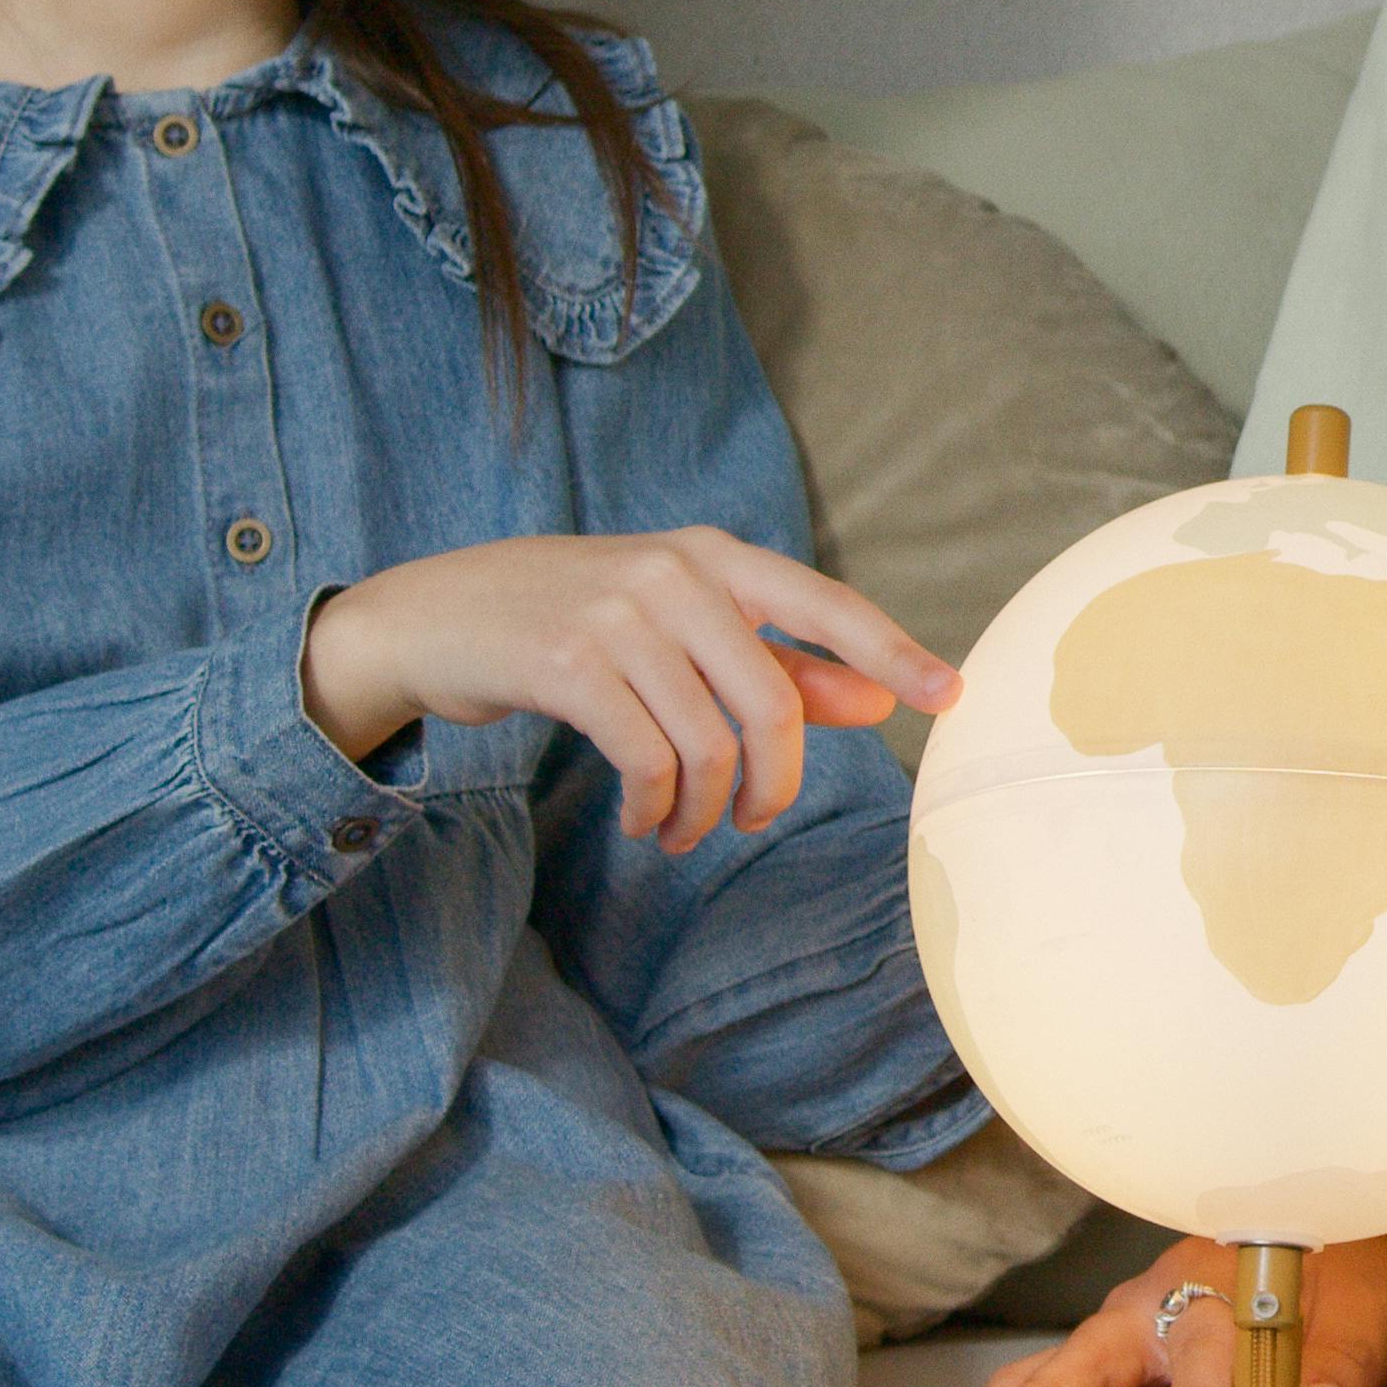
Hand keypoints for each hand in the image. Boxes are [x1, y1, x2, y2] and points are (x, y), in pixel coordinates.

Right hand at [304, 527, 957, 852]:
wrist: (436, 616)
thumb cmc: (574, 624)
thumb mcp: (678, 629)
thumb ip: (778, 665)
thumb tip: (878, 702)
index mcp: (714, 557)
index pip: (826, 604)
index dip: (894, 650)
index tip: (951, 696)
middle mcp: (675, 574)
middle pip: (772, 704)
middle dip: (774, 785)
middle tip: (750, 820)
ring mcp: (620, 616)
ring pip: (710, 743)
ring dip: (704, 810)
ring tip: (679, 828)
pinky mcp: (568, 665)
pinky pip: (648, 761)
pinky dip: (654, 808)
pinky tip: (644, 819)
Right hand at [929, 1231, 1386, 1386]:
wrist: (1342, 1238)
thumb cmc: (1350, 1278)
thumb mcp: (1367, 1316)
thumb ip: (1343, 1366)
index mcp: (1218, 1287)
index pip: (1206, 1349)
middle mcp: (1155, 1307)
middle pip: (1087, 1355)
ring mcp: (1126, 1336)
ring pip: (1046, 1372)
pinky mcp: (1116, 1364)